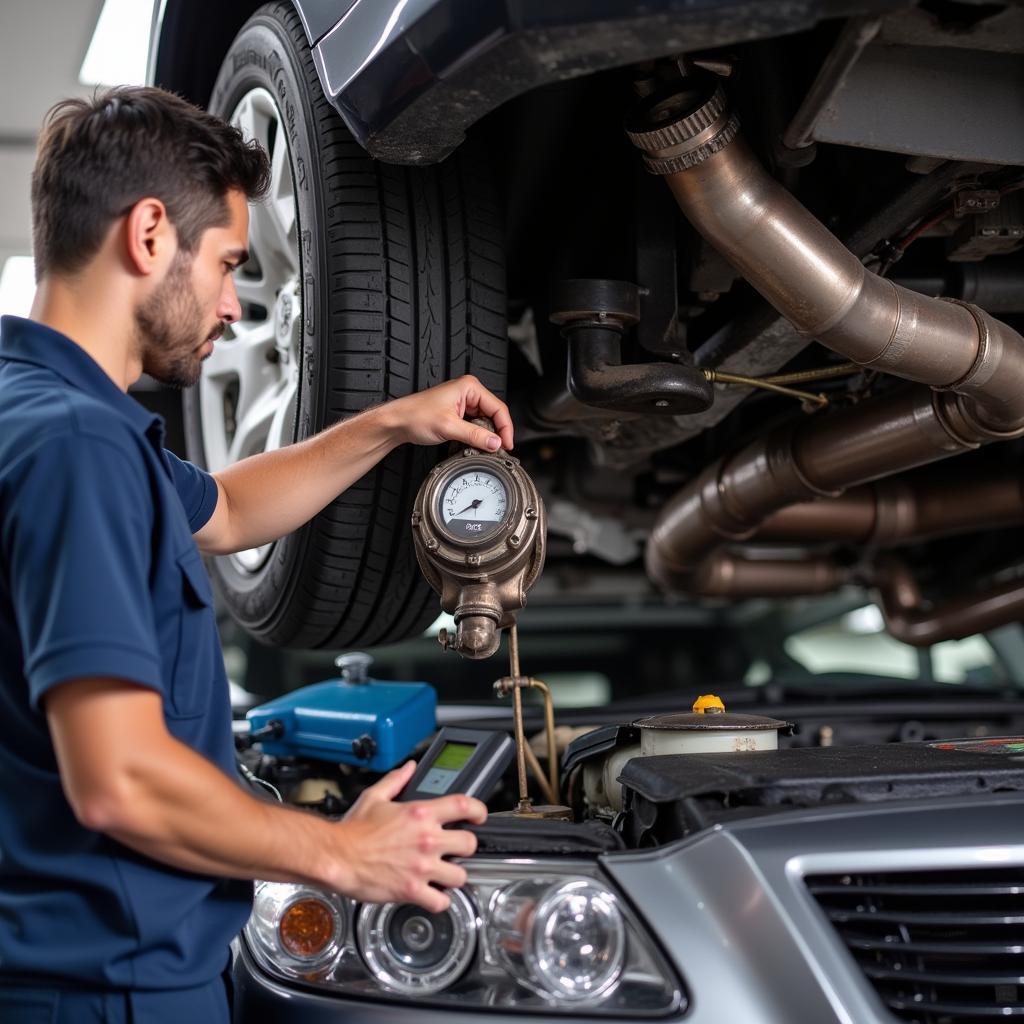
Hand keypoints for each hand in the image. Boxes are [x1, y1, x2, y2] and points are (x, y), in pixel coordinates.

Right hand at [332, 760, 486, 912]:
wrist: (337, 857)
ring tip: (445, 874)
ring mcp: (422, 867)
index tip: (479, 816)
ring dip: (454, 876)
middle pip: (469, 844)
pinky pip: (441, 902)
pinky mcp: (412, 890)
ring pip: (461, 876)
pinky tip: (433, 895)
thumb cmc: (353, 830)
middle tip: (456, 850)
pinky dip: (439, 901)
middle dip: (465, 847)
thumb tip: (409, 768)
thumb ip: (396, 780)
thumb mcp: (375, 797)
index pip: (464, 805)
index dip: (479, 810)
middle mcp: (427, 839)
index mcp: (420, 814)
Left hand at [385, 375, 513, 451]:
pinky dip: (477, 437)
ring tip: (486, 450)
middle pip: (494, 415)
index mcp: (469, 387)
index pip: (498, 408)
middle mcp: (468, 393)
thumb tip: (495, 443)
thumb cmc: (416, 415)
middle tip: (498, 451)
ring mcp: (463, 404)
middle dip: (496, 434)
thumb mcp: (449, 427)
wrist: (398, 422)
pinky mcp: (458, 414)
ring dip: (486, 437)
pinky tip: (475, 446)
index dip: (505, 428)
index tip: (506, 445)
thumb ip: (475, 436)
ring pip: (485, 422)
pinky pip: (475, 426)